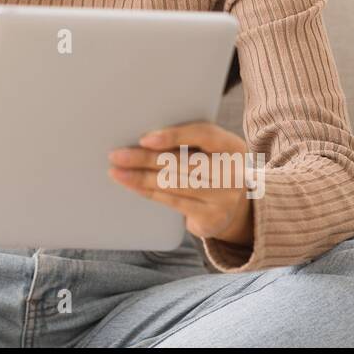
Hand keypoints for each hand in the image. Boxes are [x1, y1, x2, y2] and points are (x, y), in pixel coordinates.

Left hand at [107, 121, 255, 246]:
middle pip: (182, 163)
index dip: (174, 136)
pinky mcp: (211, 218)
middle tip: (116, 155)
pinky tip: (131, 185)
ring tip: (116, 171)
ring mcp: (224, 199)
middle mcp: (233, 173)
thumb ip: (188, 141)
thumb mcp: (210, 150)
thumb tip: (141, 136)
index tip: (145, 139)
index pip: (204, 135)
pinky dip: (147, 192)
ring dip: (139, 178)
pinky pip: (172, 202)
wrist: (237, 207)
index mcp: (233, 147)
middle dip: (144, 159)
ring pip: (173, 184)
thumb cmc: (213, 166)